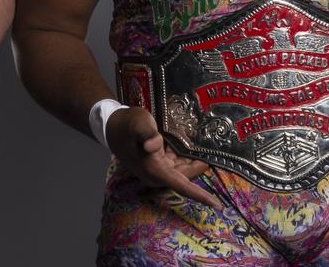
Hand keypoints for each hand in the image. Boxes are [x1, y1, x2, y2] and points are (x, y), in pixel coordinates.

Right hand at [105, 106, 221, 208]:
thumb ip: (146, 131)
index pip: (182, 186)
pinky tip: (189, 146)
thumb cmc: (126, 125)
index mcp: (154, 170)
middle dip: (199, 167)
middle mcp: (157, 174)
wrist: (111, 126)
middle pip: (186, 177)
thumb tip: (152, 145)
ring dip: (192, 161)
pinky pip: (176, 164)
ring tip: (203, 147)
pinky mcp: (156, 163)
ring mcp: (157, 170)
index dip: (200, 196)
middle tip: (212, 153)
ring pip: (182, 170)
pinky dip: (184, 157)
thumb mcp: (137, 122)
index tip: (217, 205)